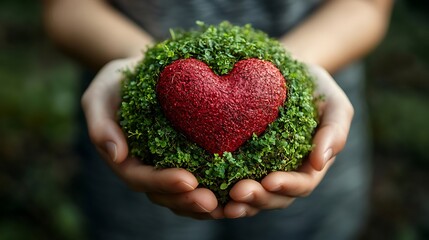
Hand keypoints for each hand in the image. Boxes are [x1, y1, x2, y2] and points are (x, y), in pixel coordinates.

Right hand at [81, 57, 222, 218]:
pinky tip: (242, 186)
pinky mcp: (189, 157)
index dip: (163, 183)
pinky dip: (221, 186)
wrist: (141, 72)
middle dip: (189, 201)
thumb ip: (101, 124)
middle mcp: (148, 169)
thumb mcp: (100, 95)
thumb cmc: (118, 83)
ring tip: (231, 205)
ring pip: (187, 194)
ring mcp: (168, 166)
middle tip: (213, 202)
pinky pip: (204, 177)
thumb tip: (117, 155)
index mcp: (126, 161)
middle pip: (167, 195)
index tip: (188, 181)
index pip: (142, 179)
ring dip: (208, 203)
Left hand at [223, 64, 353, 217]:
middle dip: (257, 198)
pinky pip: (230, 180)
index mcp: (309, 167)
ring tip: (220, 202)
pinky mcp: (240, 161)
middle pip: (273, 197)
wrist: (287, 73)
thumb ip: (335, 132)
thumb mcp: (334, 105)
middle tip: (237, 193)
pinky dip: (219, 189)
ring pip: (251, 196)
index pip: (301, 184)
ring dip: (237, 203)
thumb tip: (320, 163)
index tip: (270, 181)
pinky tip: (203, 188)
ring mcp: (262, 170)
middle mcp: (285, 174)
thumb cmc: (316, 90)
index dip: (287, 186)